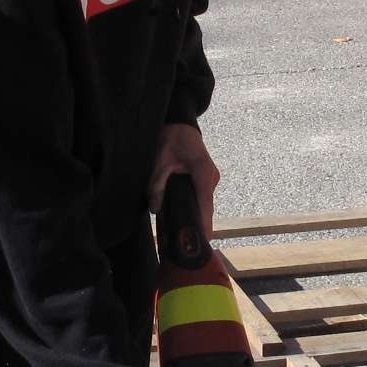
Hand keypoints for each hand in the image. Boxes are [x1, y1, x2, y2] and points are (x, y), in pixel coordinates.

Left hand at [151, 122, 218, 237]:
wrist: (179, 123)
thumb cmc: (171, 138)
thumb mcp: (159, 161)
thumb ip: (156, 185)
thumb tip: (155, 208)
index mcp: (202, 171)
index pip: (205, 203)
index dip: (205, 222)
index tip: (205, 240)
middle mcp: (210, 176)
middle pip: (206, 206)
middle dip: (198, 223)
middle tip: (188, 243)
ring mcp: (210, 177)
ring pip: (204, 201)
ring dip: (195, 214)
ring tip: (185, 233)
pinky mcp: (206, 178)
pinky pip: (201, 196)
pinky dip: (195, 205)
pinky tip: (185, 215)